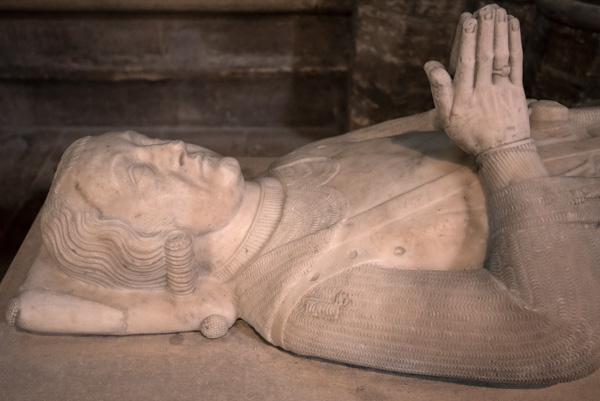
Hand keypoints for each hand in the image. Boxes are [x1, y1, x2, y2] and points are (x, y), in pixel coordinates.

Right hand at [424, 5, 529, 155]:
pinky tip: (512, 25)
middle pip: (484, 56)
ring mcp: (502, 90)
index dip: (467, 41)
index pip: (465, 63)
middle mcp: (483, 91)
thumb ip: (440, 90)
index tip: (468, 20)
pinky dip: (515, 42)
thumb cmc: (470, 134)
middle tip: (485, 8)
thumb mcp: (446, 118)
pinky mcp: (518, 90)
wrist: (502, 152)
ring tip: (498, 10)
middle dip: (485, 30)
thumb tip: (430, 64)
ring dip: (500, 31)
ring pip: (500, 56)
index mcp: (464, 97)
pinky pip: (516, 63)